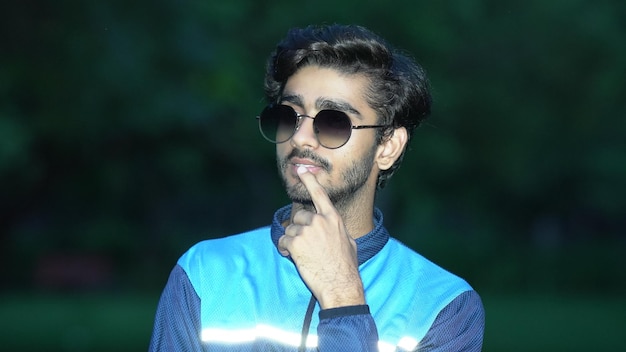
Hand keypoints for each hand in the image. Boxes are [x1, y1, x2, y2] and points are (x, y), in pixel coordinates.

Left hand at [278, 166, 364, 308]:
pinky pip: (283, 242)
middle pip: (300, 217)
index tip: (302, 170)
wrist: (340, 284)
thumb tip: (333, 229)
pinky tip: (294, 258)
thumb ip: (337, 230)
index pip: (319, 194)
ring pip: (290, 230)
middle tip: (308, 247)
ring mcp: (307, 231)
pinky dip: (285, 250)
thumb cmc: (346, 267)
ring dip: (292, 242)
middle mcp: (319, 221)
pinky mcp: (296, 243)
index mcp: (333, 218)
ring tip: (304, 256)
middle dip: (300, 230)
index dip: (310, 181)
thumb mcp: (349, 242)